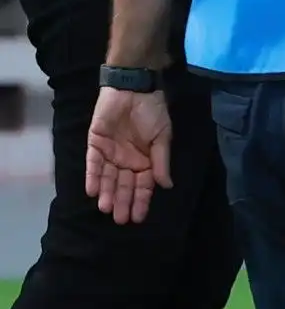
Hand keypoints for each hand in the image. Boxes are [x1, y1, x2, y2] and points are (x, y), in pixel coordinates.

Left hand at [84, 87, 172, 223]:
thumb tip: (167, 185)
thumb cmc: (152, 111)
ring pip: (108, 178)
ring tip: (106, 209)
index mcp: (146, 160)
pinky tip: (93, 191)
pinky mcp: (95, 145)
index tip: (138, 217)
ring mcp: (110, 153)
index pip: (143, 185)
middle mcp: (127, 160)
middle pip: (124, 185)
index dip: (141, 201)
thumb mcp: (163, 136)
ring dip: (107, 193)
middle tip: (120, 220)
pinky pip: (93, 165)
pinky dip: (93, 177)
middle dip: (122, 202)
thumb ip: (161, 161)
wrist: (133, 88)